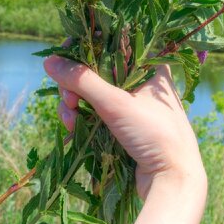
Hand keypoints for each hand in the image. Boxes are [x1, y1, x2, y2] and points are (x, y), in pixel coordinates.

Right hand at [43, 56, 205, 200]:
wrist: (173, 180)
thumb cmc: (154, 134)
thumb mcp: (116, 104)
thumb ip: (82, 81)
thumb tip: (49, 61)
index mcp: (148, 65)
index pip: (110, 43)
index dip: (83, 49)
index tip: (65, 61)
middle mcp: (141, 80)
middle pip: (96, 69)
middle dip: (75, 85)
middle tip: (69, 100)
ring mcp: (132, 103)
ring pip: (92, 92)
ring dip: (75, 103)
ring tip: (71, 121)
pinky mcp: (124, 124)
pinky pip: (95, 111)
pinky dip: (82, 117)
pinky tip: (75, 129)